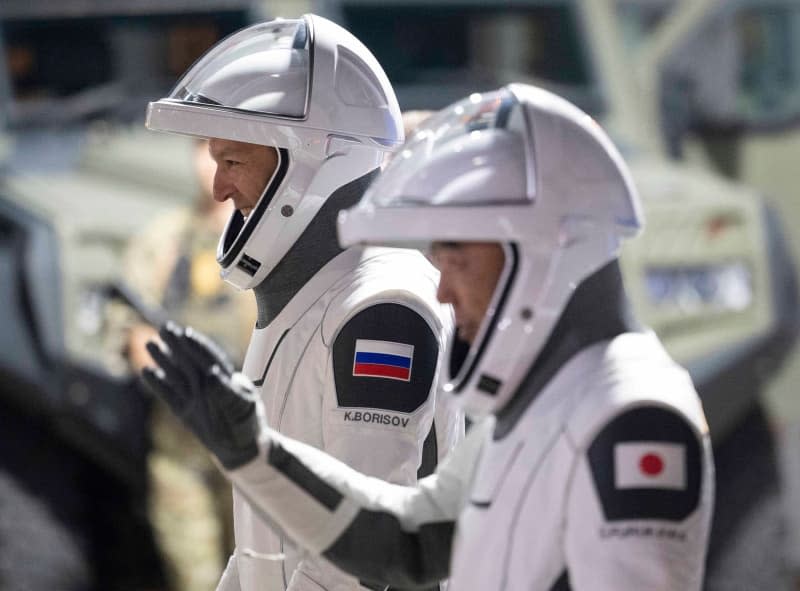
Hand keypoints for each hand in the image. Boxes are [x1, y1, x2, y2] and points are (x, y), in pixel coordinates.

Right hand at [141, 321, 259, 469]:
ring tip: (150, 344)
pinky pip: (169, 395)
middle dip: (178, 345)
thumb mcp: (243, 408)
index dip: (199, 346)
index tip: (186, 334)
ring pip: (177, 374)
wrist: (242, 449)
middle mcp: (209, 384)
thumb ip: (228, 392)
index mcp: (226, 379)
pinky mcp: (186, 411)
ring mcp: (196, 397)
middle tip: (164, 327)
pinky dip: (158, 384)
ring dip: (165, 359)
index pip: (210, 358)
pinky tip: (146, 371)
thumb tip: (213, 374)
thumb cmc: (248, 425)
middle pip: (191, 361)